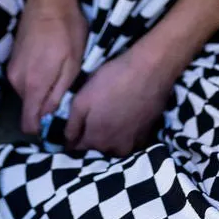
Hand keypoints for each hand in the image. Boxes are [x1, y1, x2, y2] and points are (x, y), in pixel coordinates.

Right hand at [6, 0, 88, 134]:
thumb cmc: (67, 30)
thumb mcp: (73, 64)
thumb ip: (58, 93)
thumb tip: (49, 117)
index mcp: (33, 84)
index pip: (29, 124)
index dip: (43, 128)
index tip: (59, 123)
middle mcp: (16, 80)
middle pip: (29, 108)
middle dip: (44, 108)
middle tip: (66, 94)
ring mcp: (12, 68)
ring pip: (27, 94)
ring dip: (41, 91)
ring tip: (59, 76)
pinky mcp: (12, 58)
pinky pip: (24, 80)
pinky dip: (35, 78)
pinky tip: (49, 64)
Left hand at [64, 35, 184, 156]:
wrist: (150, 70)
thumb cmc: (111, 81)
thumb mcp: (81, 100)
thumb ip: (72, 125)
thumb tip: (67, 143)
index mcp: (97, 141)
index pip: (77, 148)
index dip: (72, 138)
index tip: (72, 127)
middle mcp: (116, 148)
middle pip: (97, 148)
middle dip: (92, 137)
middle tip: (93, 115)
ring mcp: (135, 142)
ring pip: (114, 144)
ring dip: (109, 136)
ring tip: (109, 115)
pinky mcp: (148, 133)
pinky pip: (130, 138)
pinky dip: (125, 131)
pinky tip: (125, 115)